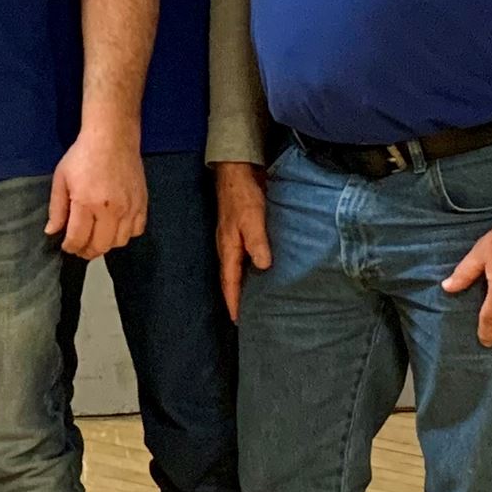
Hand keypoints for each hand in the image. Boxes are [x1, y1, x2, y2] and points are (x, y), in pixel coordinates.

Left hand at [48, 125, 146, 257]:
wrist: (112, 138)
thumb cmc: (82, 156)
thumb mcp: (61, 179)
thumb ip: (56, 208)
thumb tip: (52, 232)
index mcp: (86, 203)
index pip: (78, 239)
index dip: (71, 248)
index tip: (67, 246)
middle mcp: (110, 210)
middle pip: (100, 246)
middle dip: (87, 251)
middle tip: (80, 248)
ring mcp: (129, 208)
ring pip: (120, 242)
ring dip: (106, 245)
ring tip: (97, 238)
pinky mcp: (142, 203)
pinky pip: (137, 230)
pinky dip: (125, 234)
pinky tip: (115, 227)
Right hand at [214, 160, 270, 322]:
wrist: (237, 172)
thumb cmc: (243, 195)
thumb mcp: (252, 219)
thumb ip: (257, 242)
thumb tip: (263, 267)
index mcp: (228, 248)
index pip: (229, 282)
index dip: (234, 301)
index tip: (238, 320)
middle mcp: (228, 247)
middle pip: (230, 279)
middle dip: (236, 298)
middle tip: (246, 316)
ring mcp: (234, 240)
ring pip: (237, 269)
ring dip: (242, 285)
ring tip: (253, 300)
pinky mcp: (241, 232)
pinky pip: (244, 258)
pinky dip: (249, 270)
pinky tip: (258, 272)